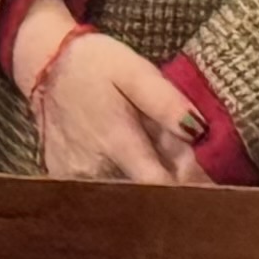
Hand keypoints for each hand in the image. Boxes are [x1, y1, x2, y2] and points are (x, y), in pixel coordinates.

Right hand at [20, 24, 209, 185]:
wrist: (44, 63)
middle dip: (173, 185)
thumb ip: (166, 102)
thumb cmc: (95, 65)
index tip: (214, 186)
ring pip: (125, 196)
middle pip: (146, 195)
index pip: (162, 186)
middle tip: (185, 164)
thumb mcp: (135, 70)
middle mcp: (93, 167)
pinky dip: (121, 183)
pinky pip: (102, 192)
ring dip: (147, 183)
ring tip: (151, 155)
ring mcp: (74, 176)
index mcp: (116, 140)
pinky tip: (124, 160)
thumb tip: (199, 132)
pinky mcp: (62, 178)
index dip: (192, 189)